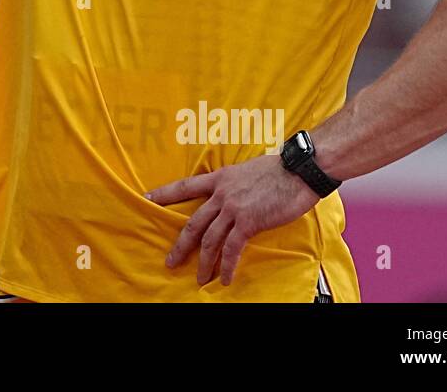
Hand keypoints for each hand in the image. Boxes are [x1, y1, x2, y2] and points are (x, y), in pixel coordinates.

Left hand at [144, 151, 317, 286]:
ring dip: (203, 262)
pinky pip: (232, 248)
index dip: (165, 193)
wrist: (298, 170)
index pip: (185, 186)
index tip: (148, 199)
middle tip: (170, 261)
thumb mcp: (246, 170)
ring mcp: (233, 208)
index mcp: (219, 178)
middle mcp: (221, 194)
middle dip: (180, 245)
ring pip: (209, 239)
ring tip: (199, 278)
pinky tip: (225, 278)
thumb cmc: (279, 169)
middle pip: (193, 222)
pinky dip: (227, 265)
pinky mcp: (248, 221)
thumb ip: (234, 183)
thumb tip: (234, 193)